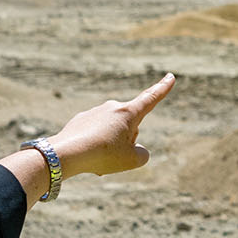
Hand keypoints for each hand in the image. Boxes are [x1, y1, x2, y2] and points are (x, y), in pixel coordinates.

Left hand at [51, 74, 174, 179]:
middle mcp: (112, 108)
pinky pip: (94, 135)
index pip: (150, 99)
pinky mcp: (80, 121)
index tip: (170, 76)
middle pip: (128, 127)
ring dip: (109, 146)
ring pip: (110, 133)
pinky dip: (94, 147)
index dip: (162, 89)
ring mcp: (94, 113)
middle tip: (114, 156)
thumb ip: (141, 155)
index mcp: (128, 113)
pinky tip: (85, 155)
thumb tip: (136, 149)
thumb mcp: (131, 160)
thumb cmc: (103, 155)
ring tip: (97, 159)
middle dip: (126, 141)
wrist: (66, 153)